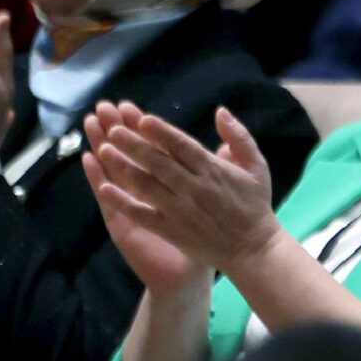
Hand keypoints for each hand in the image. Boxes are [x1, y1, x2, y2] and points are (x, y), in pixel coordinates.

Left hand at [89, 106, 280, 273]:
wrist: (252, 249)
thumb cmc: (254, 205)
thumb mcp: (257, 166)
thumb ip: (239, 137)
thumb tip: (220, 112)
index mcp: (212, 170)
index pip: (181, 146)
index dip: (161, 132)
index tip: (141, 119)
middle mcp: (193, 188)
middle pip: (157, 162)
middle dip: (133, 144)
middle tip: (112, 128)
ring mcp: (179, 210)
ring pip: (145, 184)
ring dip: (123, 166)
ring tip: (103, 150)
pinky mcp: (170, 230)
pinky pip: (141, 214)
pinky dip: (122, 201)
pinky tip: (104, 188)